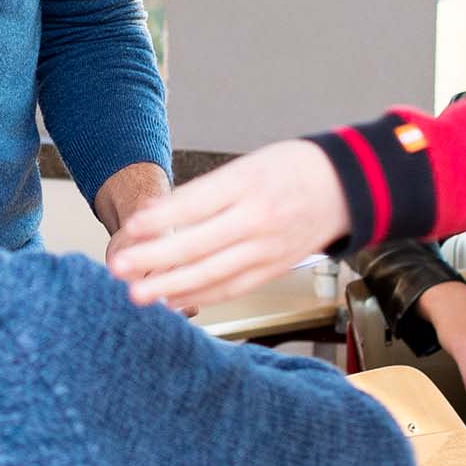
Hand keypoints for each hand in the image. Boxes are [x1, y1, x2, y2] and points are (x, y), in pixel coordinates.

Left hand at [105, 140, 344, 310]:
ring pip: (212, 273)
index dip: (161, 219)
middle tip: (119, 268)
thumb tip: (155, 211)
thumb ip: (203, 191)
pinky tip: (172, 300)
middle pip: (198, 244)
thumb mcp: (246, 165)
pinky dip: (200, 296)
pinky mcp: (273, 269)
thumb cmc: (291, 169)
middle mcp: (257, 219)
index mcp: (248, 184)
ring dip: (171, 286)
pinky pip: (232, 288)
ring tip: (138, 294)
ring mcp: (267, 249)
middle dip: (154, 259)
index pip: (196, 204)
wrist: (346, 188)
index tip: (129, 228)